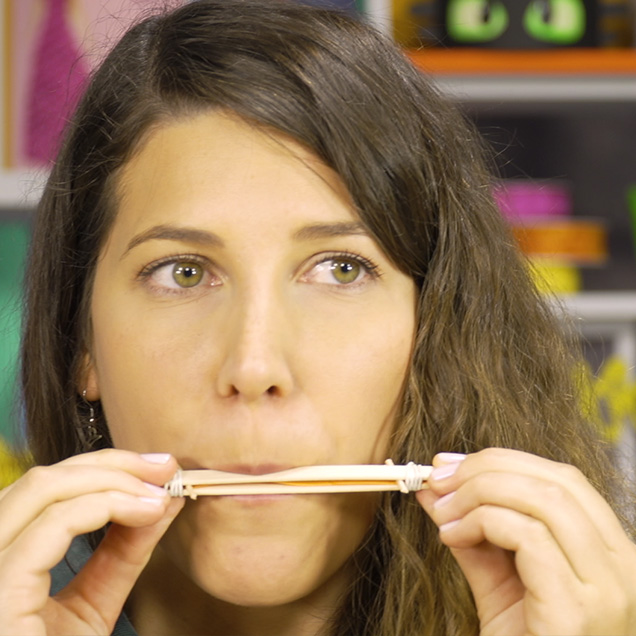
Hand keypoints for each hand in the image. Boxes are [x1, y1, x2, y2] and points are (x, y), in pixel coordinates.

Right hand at [0, 449, 183, 635]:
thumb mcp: (92, 606)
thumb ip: (122, 552)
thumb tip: (164, 498)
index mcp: (2, 558)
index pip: (45, 490)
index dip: (104, 466)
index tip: (159, 467)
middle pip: (43, 479)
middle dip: (113, 463)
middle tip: (167, 467)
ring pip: (42, 489)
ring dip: (114, 479)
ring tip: (161, 492)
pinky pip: (49, 527)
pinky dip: (105, 506)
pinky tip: (146, 512)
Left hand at [417, 448, 635, 635]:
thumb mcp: (498, 582)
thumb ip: (473, 530)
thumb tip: (433, 485)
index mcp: (610, 554)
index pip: (563, 480)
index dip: (501, 461)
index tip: (448, 463)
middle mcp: (624, 566)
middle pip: (555, 479)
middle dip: (486, 468)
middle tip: (437, 478)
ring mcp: (610, 589)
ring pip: (543, 498)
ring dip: (478, 492)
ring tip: (442, 511)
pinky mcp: (580, 608)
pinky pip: (529, 536)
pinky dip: (481, 521)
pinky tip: (451, 536)